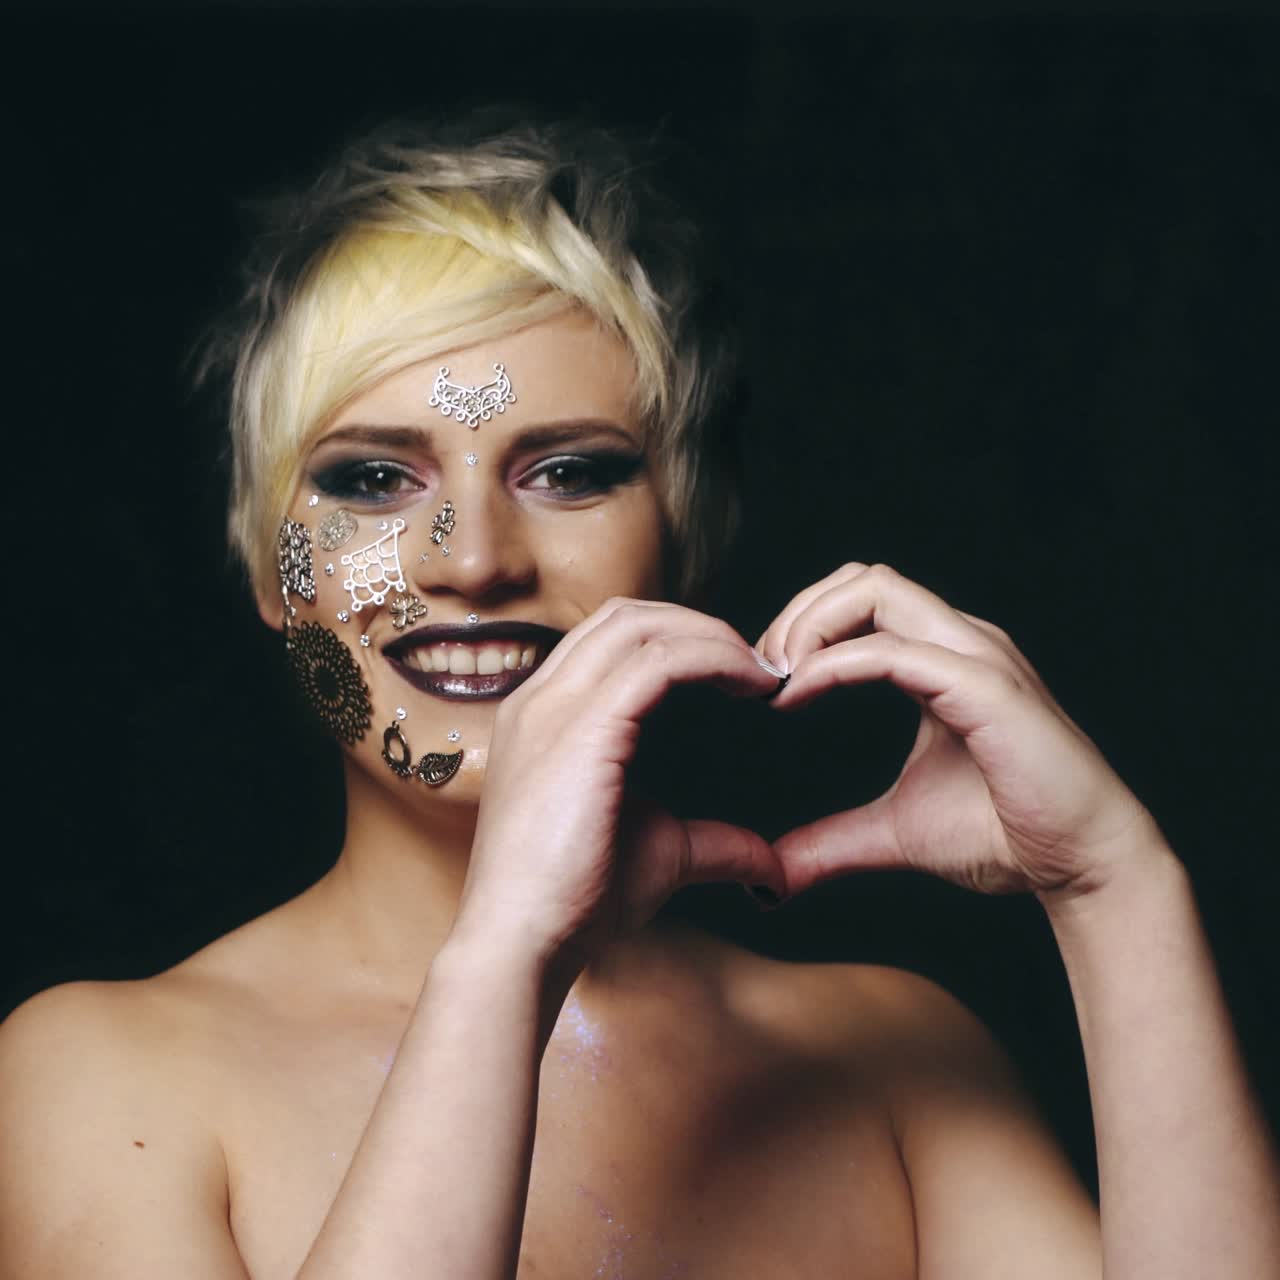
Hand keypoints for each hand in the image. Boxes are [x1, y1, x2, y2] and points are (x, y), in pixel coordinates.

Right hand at [453, 599, 785, 974]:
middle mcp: (540, 697)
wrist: (524, 943)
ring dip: (711, 637)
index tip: (737, 675)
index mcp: (543, 715)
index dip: (677, 640)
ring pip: (641, 625)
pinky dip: (712, 660)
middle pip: (625, 616)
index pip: (611, 639)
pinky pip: (659, 662)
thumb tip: (774, 866)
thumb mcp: (659, 854)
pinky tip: (752, 685)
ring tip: (760, 672)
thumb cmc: (575, 901)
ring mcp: (553, 706)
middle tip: (756, 666)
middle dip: (697, 625)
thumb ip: (714, 843)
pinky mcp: (582, 727)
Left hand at [756, 563, 1164, 901]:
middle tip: (760, 674)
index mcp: (942, 659)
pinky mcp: (985, 687)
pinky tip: (798, 697)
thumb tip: (771, 878)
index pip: (861, 599)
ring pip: (876, 588)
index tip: (764, 685)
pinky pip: (893, 651)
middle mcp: (960, 642)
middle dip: (797, 613)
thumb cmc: (1004, 836)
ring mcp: (976, 656)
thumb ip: (830, 842)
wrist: (1082, 866)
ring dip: (810, 625)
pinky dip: (833, 665)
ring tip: (777, 680)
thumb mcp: (893, 833)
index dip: (802, 627)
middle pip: (862, 578)